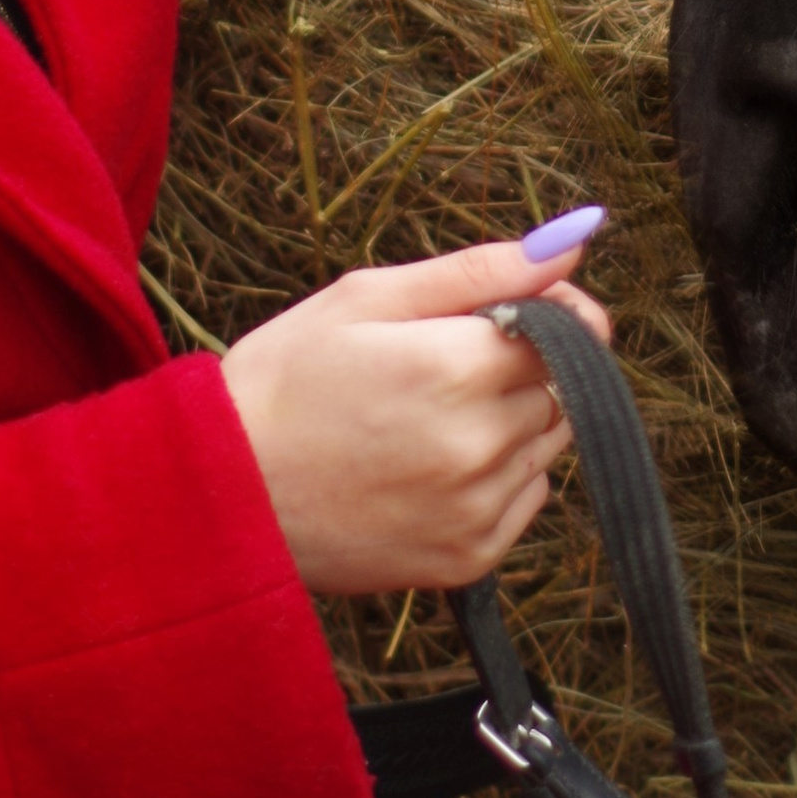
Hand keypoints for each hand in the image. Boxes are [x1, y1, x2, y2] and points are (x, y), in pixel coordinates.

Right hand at [218, 229, 610, 596]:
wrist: (223, 498)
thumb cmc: (284, 381)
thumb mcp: (367, 299)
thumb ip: (479, 269)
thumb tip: (573, 238)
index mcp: (458, 368)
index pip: (568, 329)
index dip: (549, 310)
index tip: (510, 309)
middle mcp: (479, 445)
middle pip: (561, 386)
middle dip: (524, 365)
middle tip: (448, 363)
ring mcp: (477, 509)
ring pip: (550, 442)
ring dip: (516, 419)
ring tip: (434, 414)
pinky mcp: (468, 559)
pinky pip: (528, 498)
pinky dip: (503, 475)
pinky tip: (435, 462)